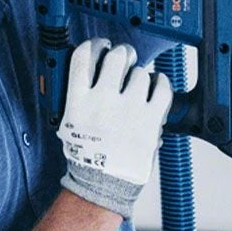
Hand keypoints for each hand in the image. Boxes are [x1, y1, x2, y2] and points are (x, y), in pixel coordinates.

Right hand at [58, 38, 171, 218]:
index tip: (101, 46)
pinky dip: (161, 82)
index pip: (83, 55)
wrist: (103, 185)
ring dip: (140, 75)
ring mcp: (129, 109)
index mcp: (79, 100)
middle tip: (124, 60)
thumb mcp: (69, 120)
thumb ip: (78, 93)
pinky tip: (156, 85)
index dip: (95, 45)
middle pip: (116, 57)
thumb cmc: (87, 155)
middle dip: (122, 54)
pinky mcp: (151, 119)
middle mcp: (103, 100)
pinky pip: (162, 87)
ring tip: (137, 86)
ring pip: (140, 72)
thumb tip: (91, 66)